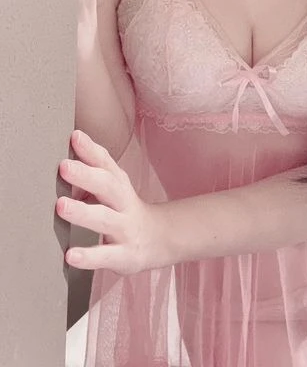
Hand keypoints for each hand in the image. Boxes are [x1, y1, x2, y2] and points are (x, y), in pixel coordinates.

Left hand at [57, 130, 169, 274]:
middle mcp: (123, 204)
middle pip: (108, 186)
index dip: (91, 150)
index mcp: (119, 185)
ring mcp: (125, 230)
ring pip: (105, 219)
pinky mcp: (124, 256)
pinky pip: (106, 256)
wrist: (159, 240)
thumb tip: (65, 156)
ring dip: (83, 212)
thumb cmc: (125, 211)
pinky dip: (88, 257)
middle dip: (86, 176)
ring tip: (60, 206)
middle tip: (64, 167)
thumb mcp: (114, 189)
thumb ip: (91, 175)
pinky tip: (70, 256)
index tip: (75, 137)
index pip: (106, 164)